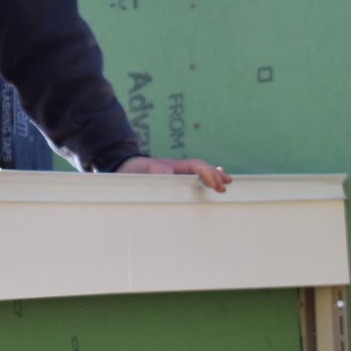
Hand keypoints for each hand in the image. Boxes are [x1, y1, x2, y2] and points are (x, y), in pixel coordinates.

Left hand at [116, 155, 231, 192]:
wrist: (124, 168)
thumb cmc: (132, 170)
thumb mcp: (140, 170)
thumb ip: (153, 170)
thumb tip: (168, 172)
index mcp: (171, 165)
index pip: (194, 166)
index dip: (206, 173)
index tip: (214, 184)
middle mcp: (176, 167)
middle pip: (200, 168)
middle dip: (214, 175)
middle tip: (226, 184)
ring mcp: (175, 173)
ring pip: (198, 172)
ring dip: (212, 177)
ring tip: (225, 184)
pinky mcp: (172, 179)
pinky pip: (192, 178)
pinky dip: (203, 180)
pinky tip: (212, 185)